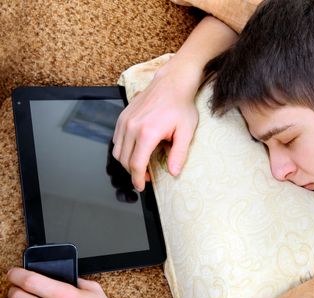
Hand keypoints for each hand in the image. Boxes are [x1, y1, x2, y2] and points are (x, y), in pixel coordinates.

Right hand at [112, 70, 198, 191]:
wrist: (172, 84)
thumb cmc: (181, 106)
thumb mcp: (186, 132)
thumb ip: (179, 154)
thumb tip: (174, 172)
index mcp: (147, 133)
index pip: (136, 164)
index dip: (138, 179)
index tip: (142, 187)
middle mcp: (132, 127)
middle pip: (124, 160)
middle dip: (134, 173)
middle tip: (147, 177)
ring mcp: (125, 121)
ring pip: (117, 151)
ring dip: (127, 162)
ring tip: (142, 165)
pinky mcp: (122, 116)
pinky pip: (116, 139)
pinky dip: (123, 149)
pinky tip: (136, 150)